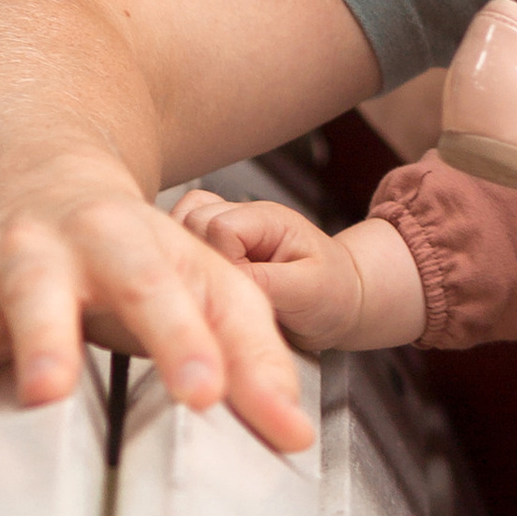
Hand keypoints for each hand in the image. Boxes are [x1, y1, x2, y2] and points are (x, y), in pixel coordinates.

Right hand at [0, 157, 315, 470]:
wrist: (23, 176)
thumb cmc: (130, 252)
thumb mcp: (201, 279)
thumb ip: (253, 353)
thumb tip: (296, 434)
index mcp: (115, 235)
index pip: (155, 283)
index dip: (182, 337)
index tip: (208, 397)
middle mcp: (35, 250)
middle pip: (37, 284)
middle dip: (42, 335)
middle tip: (49, 392)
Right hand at [169, 196, 424, 351]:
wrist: (339, 300)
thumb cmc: (331, 292)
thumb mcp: (308, 291)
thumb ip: (266, 281)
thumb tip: (223, 280)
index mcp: (267, 219)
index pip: (217, 227)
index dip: (221, 262)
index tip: (239, 290)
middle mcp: (242, 216)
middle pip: (190, 222)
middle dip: (198, 261)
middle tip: (223, 294)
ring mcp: (225, 227)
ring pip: (177, 226)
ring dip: (187, 261)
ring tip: (213, 291)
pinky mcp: (212, 244)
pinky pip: (179, 240)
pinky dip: (182, 263)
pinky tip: (200, 287)